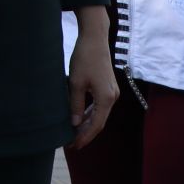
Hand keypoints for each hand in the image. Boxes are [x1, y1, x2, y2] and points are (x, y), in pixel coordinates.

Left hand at [66, 24, 118, 149]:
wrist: (95, 38)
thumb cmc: (84, 58)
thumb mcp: (75, 83)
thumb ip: (76, 105)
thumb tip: (75, 124)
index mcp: (106, 98)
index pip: (96, 125)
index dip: (85, 137)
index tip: (73, 146)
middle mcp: (112, 97)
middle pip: (99, 121)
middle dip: (86, 133)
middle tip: (71, 143)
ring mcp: (112, 91)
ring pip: (100, 114)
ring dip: (88, 124)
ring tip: (74, 134)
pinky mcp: (108, 86)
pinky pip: (100, 105)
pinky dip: (91, 113)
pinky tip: (81, 118)